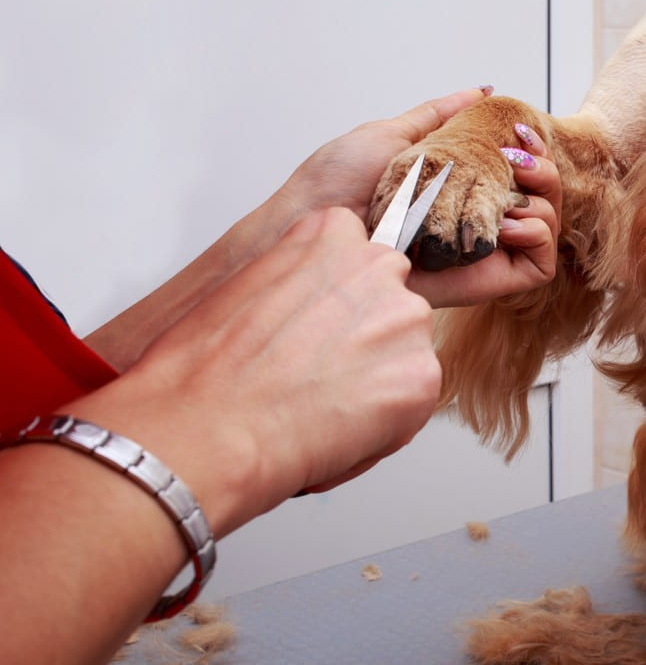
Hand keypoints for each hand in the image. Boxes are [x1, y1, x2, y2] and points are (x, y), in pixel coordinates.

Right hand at [68, 208, 440, 531]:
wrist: (207, 429)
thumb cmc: (205, 369)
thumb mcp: (248, 283)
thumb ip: (298, 279)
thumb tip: (315, 304)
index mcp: (333, 234)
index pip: (362, 259)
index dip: (338, 303)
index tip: (316, 329)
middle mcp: (379, 268)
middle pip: (392, 306)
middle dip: (364, 340)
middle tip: (319, 373)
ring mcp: (406, 322)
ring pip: (405, 355)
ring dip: (376, 381)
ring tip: (321, 406)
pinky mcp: (421, 377)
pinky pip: (411, 402)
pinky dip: (383, 424)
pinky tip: (335, 430)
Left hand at [271, 88, 559, 307]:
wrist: (319, 224)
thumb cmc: (338, 184)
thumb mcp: (394, 134)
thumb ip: (439, 115)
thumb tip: (483, 91)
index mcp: (461, 190)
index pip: (520, 175)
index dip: (535, 154)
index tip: (523, 136)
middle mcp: (477, 222)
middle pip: (544, 199)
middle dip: (546, 172)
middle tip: (518, 161)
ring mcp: (485, 253)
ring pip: (547, 227)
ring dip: (543, 200)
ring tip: (509, 195)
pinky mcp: (489, 281)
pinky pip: (540, 265)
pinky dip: (538, 235)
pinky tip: (507, 225)